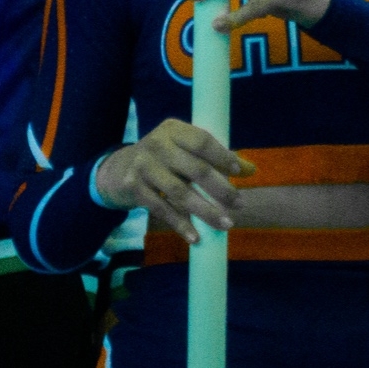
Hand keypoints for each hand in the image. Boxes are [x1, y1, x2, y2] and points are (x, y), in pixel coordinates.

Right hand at [92, 118, 254, 242]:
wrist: (117, 170)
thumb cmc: (163, 159)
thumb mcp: (185, 151)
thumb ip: (215, 158)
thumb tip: (251, 169)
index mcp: (174, 130)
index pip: (202, 141)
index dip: (222, 156)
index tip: (240, 172)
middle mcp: (157, 144)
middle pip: (196, 169)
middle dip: (221, 189)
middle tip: (239, 205)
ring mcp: (143, 166)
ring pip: (180, 193)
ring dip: (205, 211)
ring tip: (226, 224)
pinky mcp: (133, 187)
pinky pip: (162, 209)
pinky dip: (180, 224)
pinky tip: (196, 237)